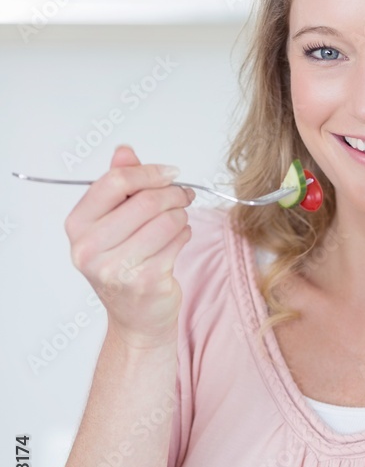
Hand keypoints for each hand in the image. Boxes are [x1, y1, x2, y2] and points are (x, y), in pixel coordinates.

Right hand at [64, 144, 194, 346]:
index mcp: (78, 225)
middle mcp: (89, 248)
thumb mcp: (113, 220)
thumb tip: (124, 151)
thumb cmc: (124, 261)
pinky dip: (184, 235)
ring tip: (176, 221)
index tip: (170, 173)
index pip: (115, 181)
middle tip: (183, 195)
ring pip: (167, 220)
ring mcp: (116, 268)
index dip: (149, 172)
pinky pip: (178, 241)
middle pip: (146, 200)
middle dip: (173, 193)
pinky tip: (176, 242)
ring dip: (181, 216)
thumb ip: (118, 183)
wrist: (135, 315)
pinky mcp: (145, 282)